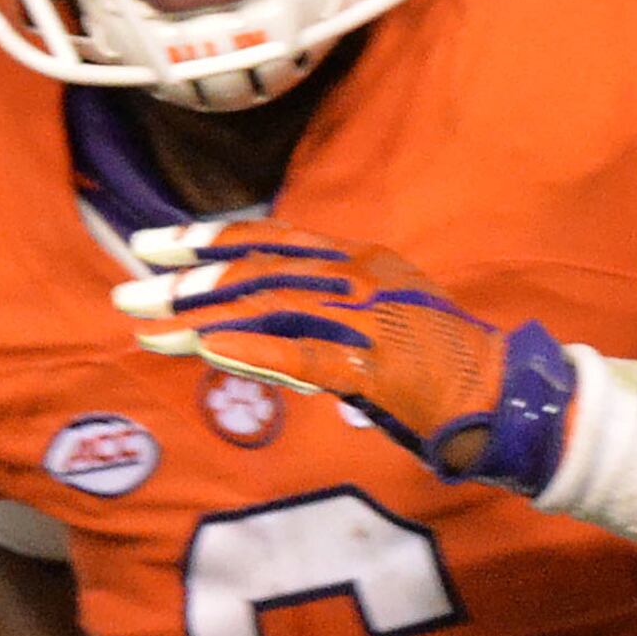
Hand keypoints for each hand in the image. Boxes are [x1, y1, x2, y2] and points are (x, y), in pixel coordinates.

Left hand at [113, 221, 574, 488]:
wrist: (509, 396)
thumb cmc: (445, 366)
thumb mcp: (383, 321)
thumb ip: (327, 317)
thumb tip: (258, 330)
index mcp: (365, 263)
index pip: (275, 241)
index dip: (211, 239)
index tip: (155, 244)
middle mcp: (365, 280)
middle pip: (262, 270)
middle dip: (189, 280)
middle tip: (127, 290)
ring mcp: (373, 320)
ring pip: (273, 306)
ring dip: (203, 314)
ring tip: (148, 321)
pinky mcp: (381, 367)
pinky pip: (306, 355)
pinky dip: (254, 350)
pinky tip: (207, 350)